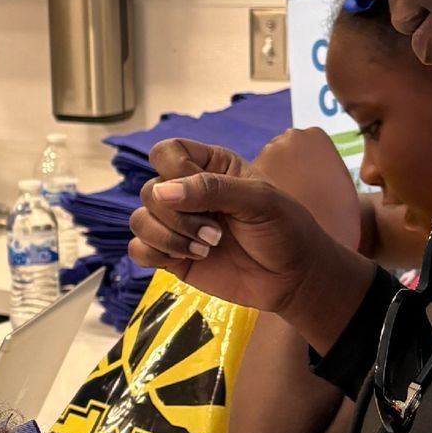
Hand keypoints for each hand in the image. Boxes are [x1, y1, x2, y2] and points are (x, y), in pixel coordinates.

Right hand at [129, 138, 373, 347]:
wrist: (293, 279)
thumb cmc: (285, 230)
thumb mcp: (259, 200)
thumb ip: (212, 189)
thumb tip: (161, 192)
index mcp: (209, 168)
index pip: (166, 153)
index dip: (173, 170)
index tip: (198, 194)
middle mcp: (187, 193)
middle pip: (149, 190)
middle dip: (178, 216)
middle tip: (215, 234)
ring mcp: (176, 225)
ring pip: (139, 221)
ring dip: (168, 238)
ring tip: (205, 250)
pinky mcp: (170, 255)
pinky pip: (138, 250)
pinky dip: (156, 255)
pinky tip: (188, 259)